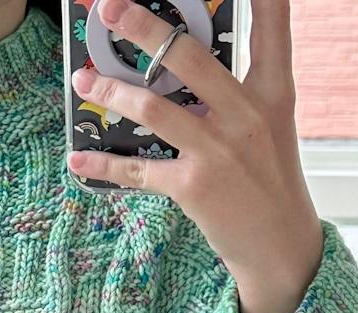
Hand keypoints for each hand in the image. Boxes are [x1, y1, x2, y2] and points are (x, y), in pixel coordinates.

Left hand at [67, 0, 323, 312]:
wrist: (279, 244)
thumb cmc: (267, 180)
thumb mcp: (268, 126)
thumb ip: (235, 92)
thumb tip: (181, 66)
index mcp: (272, 92)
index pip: (272, 27)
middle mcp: (246, 114)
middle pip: (188, 57)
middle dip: (144, 28)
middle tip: (110, 9)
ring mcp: (218, 151)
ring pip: (153, 108)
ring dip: (111, 91)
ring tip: (83, 80)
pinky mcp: (193, 187)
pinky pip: (137, 169)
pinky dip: (103, 165)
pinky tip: (79, 159)